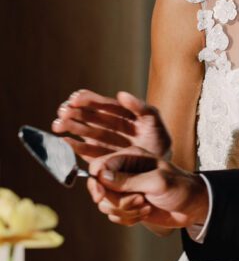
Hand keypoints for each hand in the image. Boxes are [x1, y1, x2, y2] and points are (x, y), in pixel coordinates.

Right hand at [52, 90, 170, 163]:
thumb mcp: (154, 121)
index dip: (84, 98)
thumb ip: (141, 107)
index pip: (96, 101)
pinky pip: (81, 149)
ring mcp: (98, 139)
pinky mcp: (95, 156)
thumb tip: (121, 94)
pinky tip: (64, 142)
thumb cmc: (159, 140)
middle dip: (70, 111)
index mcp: (116, 112)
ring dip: (66, 126)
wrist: (159, 166)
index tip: (76, 99)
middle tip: (63, 112)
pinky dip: (71, 146)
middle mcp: (103, 123)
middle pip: (82, 114)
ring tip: (58, 126)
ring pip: (78, 129)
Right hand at [86, 147, 208, 228]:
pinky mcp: (128, 206)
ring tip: (146, 205)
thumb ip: (128, 180)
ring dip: (125, 210)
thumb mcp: (157, 181)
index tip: (101, 195)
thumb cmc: (181, 188)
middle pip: (99, 189)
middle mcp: (124, 172)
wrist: (194, 207)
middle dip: (116, 200)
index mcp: (130, 158)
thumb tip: (101, 176)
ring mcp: (125, 190)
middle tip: (139, 200)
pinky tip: (146, 212)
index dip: (96, 182)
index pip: (98, 166)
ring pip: (105, 205)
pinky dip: (128, 219)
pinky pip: (114, 216)